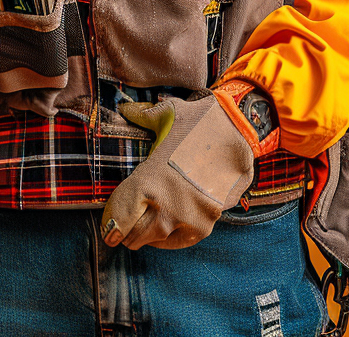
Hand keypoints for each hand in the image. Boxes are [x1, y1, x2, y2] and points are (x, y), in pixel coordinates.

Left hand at [100, 91, 254, 250]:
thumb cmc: (200, 119)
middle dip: (125, 233)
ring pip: (157, 240)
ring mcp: (189, 216)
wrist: (241, 128)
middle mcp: (168, 204)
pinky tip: (165, 231)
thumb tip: (124, 108)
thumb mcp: (167, 113)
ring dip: (147, 237)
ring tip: (140, 232)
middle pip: (135, 234)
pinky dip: (170, 239)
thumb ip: (142, 115)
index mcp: (151, 178)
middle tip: (119, 233)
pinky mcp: (208, 221)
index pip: (120, 215)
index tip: (107, 229)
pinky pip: (181, 241)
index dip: (110, 224)